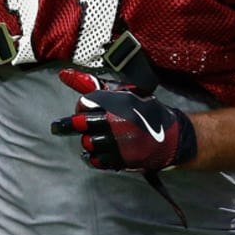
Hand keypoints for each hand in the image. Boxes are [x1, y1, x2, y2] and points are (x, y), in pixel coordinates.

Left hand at [49, 70, 196, 171]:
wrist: (171, 136)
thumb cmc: (144, 113)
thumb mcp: (123, 94)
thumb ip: (93, 87)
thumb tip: (63, 74)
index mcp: (118, 102)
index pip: (84, 104)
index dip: (81, 107)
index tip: (85, 109)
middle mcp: (117, 121)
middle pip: (80, 125)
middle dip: (71, 126)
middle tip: (69, 127)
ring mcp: (119, 142)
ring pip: (87, 143)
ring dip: (88, 141)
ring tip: (96, 138)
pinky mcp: (121, 158)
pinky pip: (96, 160)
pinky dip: (94, 157)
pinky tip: (100, 151)